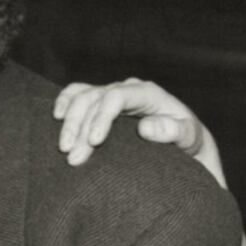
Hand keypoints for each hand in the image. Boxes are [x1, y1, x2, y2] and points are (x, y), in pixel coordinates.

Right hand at [53, 79, 225, 185]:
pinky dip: (65, 102)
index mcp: (148, 93)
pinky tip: (56, 117)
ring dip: (69, 122)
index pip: (117, 96)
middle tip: (73, 156)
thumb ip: (173, 132)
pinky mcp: (103, 101)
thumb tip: (145, 128)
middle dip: (79, 126)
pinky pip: (78, 93)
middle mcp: (128, 89)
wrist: (183, 139)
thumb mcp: (188, 137)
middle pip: (94, 98)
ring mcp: (114, 93)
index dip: (101, 117)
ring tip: (64, 149)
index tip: (93, 142)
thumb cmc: (187, 139)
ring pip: (82, 97)